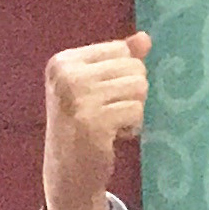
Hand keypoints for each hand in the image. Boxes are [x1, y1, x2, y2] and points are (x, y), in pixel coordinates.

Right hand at [35, 31, 150, 209]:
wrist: (68, 171)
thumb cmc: (83, 123)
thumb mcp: (94, 86)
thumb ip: (119, 60)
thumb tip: (145, 38)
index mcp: (63, 61)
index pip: (120, 50)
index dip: (122, 75)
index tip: (101, 96)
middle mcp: (66, 76)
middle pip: (134, 68)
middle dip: (130, 93)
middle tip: (108, 112)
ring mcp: (78, 99)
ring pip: (139, 88)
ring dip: (133, 109)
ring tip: (111, 123)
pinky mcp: (93, 122)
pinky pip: (137, 111)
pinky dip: (132, 126)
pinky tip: (113, 136)